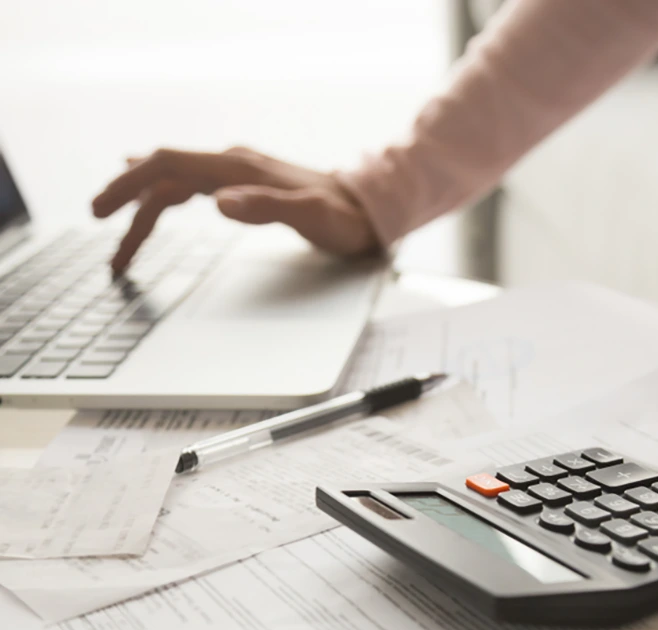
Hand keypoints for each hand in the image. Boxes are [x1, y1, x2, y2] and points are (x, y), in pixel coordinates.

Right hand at [92, 147, 378, 271]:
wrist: (367, 210)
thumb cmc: (342, 218)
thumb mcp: (309, 216)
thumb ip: (266, 207)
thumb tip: (220, 203)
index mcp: (238, 168)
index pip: (167, 165)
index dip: (129, 184)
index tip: (101, 211)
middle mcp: (232, 165)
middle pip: (162, 175)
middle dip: (126, 201)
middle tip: (100, 233)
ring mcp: (236, 174)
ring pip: (174, 185)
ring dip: (143, 210)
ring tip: (122, 246)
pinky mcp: (243, 186)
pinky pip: (190, 188)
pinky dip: (164, 200)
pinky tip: (152, 201)